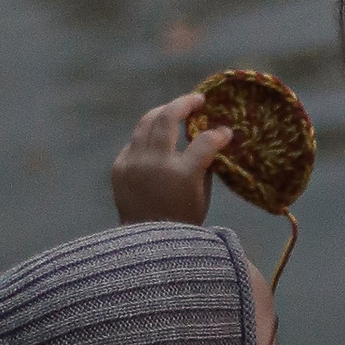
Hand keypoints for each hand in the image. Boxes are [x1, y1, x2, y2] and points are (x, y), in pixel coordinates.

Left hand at [111, 93, 231, 224]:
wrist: (147, 245)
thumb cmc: (182, 221)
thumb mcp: (202, 194)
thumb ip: (204, 164)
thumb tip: (208, 139)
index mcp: (182, 175)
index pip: (205, 142)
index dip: (218, 134)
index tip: (226, 131)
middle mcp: (155, 164)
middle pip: (168, 119)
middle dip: (184, 104)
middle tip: (197, 100)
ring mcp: (133, 164)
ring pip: (146, 122)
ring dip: (163, 113)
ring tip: (175, 111)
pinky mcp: (119, 167)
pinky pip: (134, 142)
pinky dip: (148, 137)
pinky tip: (157, 139)